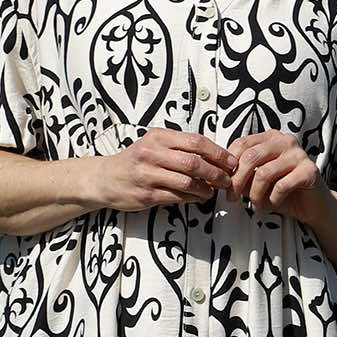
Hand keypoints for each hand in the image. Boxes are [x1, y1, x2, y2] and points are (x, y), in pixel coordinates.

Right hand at [94, 128, 235, 211]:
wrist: (106, 178)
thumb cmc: (136, 161)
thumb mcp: (154, 144)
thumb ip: (179, 147)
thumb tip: (214, 156)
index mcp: (158, 137)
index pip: (195, 142)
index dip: (217, 153)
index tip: (230, 162)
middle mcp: (151, 154)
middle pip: (194, 163)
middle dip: (216, 173)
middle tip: (226, 180)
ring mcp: (148, 175)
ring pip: (187, 182)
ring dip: (204, 189)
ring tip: (211, 191)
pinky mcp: (146, 194)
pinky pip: (176, 197)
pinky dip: (191, 198)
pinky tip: (197, 197)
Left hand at [227, 131, 330, 224]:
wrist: (312, 206)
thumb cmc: (282, 192)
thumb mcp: (256, 183)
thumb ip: (240, 176)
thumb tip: (217, 178)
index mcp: (270, 138)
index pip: (241, 144)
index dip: (229, 166)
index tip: (224, 186)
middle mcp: (285, 140)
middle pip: (250, 157)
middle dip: (237, 182)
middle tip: (233, 199)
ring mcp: (299, 154)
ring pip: (264, 173)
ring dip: (255, 195)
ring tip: (256, 206)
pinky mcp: (310, 170)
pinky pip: (282, 186)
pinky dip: (273, 200)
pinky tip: (274, 204)